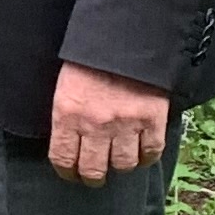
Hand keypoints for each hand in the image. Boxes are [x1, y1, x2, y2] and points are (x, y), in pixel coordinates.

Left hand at [47, 61, 171, 185]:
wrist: (125, 37)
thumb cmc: (90, 59)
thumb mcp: (65, 85)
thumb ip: (66, 114)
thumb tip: (69, 141)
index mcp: (67, 114)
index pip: (63, 158)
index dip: (67, 172)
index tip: (70, 174)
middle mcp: (95, 124)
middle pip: (93, 169)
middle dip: (92, 177)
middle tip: (94, 176)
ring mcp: (125, 124)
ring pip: (123, 164)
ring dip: (119, 166)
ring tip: (117, 162)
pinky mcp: (152, 119)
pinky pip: (150, 152)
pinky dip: (146, 157)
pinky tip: (141, 154)